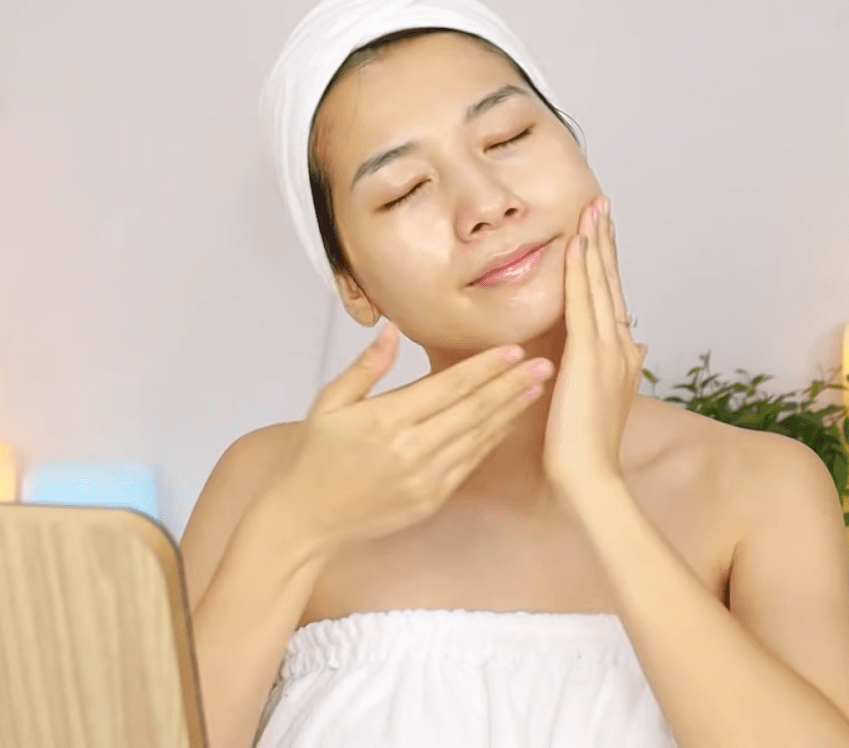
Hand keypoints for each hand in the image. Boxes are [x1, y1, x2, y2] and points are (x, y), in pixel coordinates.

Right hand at [275, 323, 554, 552]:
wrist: (304, 516)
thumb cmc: (314, 454)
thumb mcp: (329, 403)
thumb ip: (366, 368)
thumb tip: (391, 331)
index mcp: (385, 420)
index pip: (449, 386)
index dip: (486, 367)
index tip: (514, 349)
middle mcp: (410, 450)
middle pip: (474, 411)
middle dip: (512, 385)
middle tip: (544, 364)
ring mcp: (423, 479)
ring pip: (478, 438)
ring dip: (511, 412)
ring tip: (536, 388)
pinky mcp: (429, 499)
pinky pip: (469, 464)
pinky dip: (492, 441)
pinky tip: (508, 422)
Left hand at [544, 196, 645, 486]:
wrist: (591, 476)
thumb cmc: (585, 449)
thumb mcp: (601, 402)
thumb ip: (612, 371)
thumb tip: (632, 347)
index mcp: (621, 357)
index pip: (612, 299)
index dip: (607, 264)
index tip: (601, 233)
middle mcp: (621, 347)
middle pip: (611, 283)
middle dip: (606, 242)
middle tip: (601, 205)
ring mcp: (607, 349)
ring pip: (601, 284)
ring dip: (596, 244)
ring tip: (592, 210)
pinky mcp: (588, 355)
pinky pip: (583, 302)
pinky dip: (582, 270)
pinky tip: (577, 244)